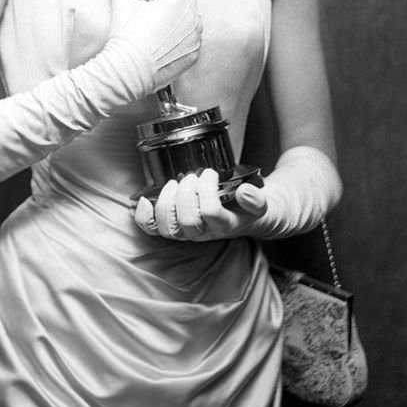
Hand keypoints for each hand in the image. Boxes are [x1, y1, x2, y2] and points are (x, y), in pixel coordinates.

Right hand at [107, 0, 201, 90]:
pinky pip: (193, 35)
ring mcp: (194, 36)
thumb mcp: (122, 4)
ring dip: (180, 12)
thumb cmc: (127, 39)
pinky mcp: (194, 52)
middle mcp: (191, 16)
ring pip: (193, 14)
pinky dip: (183, 33)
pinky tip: (166, 37)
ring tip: (161, 19)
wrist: (128, 72)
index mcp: (176, 0)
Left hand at [134, 169, 267, 240]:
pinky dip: (144, 215)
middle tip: (193, 177)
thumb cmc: (250, 207)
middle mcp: (204, 233)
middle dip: (186, 192)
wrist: (248, 216)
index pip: (211, 212)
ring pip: (168, 228)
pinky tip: (145, 200)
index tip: (211, 173)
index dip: (207, 189)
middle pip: (186, 220)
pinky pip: (152, 228)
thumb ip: (257, 199)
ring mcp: (187, 232)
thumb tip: (245, 192)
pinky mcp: (174, 226)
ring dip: (167, 200)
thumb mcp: (262, 202)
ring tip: (176, 183)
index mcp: (225, 226)